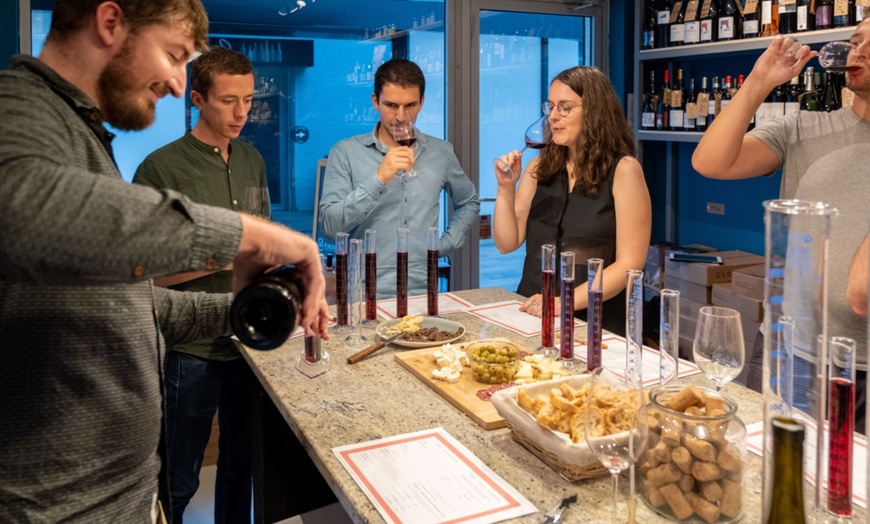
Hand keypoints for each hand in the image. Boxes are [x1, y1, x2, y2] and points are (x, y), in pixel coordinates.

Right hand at [233, 214, 330, 338]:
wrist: (242, 243)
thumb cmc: (244, 258)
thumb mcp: (251, 286)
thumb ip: (257, 298)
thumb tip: (248, 317)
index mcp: (290, 262)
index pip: (305, 287)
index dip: (306, 307)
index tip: (305, 325)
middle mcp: (301, 257)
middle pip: (314, 288)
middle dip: (317, 311)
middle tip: (317, 330)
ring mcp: (307, 253)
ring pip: (316, 286)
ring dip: (314, 308)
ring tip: (308, 325)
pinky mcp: (309, 252)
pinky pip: (315, 280)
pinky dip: (312, 299)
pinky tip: (307, 314)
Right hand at [377, 146, 415, 183]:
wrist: (380, 175)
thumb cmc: (388, 167)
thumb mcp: (393, 158)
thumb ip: (401, 154)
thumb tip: (412, 151)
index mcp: (392, 149)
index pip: (406, 148)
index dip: (411, 153)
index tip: (411, 159)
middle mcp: (392, 153)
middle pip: (408, 153)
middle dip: (412, 160)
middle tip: (411, 165)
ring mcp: (392, 159)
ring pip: (407, 160)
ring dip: (409, 166)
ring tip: (407, 169)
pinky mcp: (394, 165)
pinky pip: (405, 165)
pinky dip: (407, 169)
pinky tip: (405, 171)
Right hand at [494, 150, 521, 184]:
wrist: (508, 183)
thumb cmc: (514, 176)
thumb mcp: (519, 168)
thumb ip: (519, 161)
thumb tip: (520, 153)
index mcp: (514, 158)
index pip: (515, 151)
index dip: (515, 153)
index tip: (516, 157)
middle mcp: (508, 158)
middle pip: (510, 153)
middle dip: (511, 159)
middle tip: (512, 166)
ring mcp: (502, 161)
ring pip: (504, 156)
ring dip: (506, 163)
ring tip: (507, 170)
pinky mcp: (497, 164)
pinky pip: (498, 161)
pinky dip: (501, 166)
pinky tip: (504, 170)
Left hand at [519, 294, 560, 317]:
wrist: (561, 304)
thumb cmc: (549, 303)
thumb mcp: (539, 301)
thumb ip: (529, 304)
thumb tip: (520, 309)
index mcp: (536, 296)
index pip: (527, 303)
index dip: (525, 307)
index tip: (523, 310)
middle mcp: (539, 299)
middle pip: (529, 309)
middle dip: (532, 312)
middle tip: (537, 311)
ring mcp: (543, 304)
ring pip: (534, 313)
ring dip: (537, 314)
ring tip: (542, 311)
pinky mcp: (547, 309)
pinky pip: (539, 315)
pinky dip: (541, 315)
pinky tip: (545, 313)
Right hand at [749, 35, 816, 89]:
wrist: (764, 79)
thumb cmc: (777, 78)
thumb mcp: (794, 71)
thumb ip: (804, 61)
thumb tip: (815, 53)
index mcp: (795, 59)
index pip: (804, 49)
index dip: (803, 50)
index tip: (798, 56)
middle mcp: (788, 54)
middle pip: (797, 43)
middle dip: (793, 49)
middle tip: (787, 57)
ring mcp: (780, 50)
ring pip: (789, 39)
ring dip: (787, 45)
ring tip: (781, 53)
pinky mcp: (772, 48)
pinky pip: (778, 38)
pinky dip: (779, 39)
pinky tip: (778, 47)